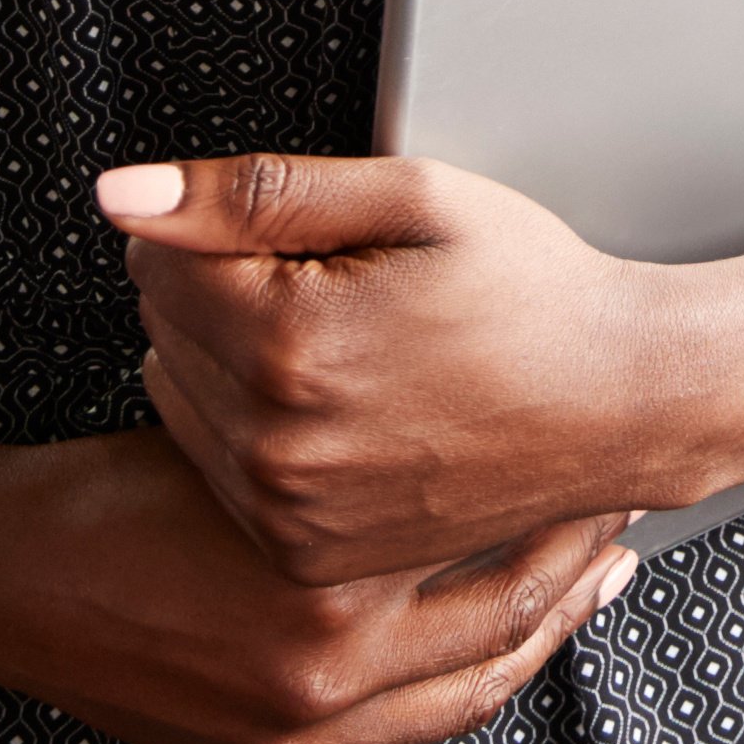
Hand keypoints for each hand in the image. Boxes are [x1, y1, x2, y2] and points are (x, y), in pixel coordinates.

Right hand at [0, 381, 638, 743]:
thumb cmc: (106, 479)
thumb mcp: (235, 415)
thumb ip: (331, 398)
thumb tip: (443, 368)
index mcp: (320, 586)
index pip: (492, 541)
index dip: (558, 491)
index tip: (603, 450)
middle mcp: (322, 673)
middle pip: (506, 626)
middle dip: (576, 566)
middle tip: (625, 512)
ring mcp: (300, 726)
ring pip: (472, 684)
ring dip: (539, 628)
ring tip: (590, 574)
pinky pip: (414, 718)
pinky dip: (467, 671)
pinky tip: (494, 628)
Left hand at [101, 151, 705, 582]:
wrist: (618, 404)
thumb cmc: (531, 294)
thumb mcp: (413, 199)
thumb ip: (256, 191)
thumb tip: (125, 195)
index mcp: (292, 342)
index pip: (154, 257)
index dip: (219, 223)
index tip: (300, 233)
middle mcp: (277, 442)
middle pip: (159, 325)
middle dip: (222, 287)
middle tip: (333, 283)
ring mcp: (288, 510)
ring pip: (175, 394)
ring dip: (225, 359)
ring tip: (335, 343)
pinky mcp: (304, 552)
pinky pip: (216, 467)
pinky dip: (251, 429)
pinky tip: (331, 402)